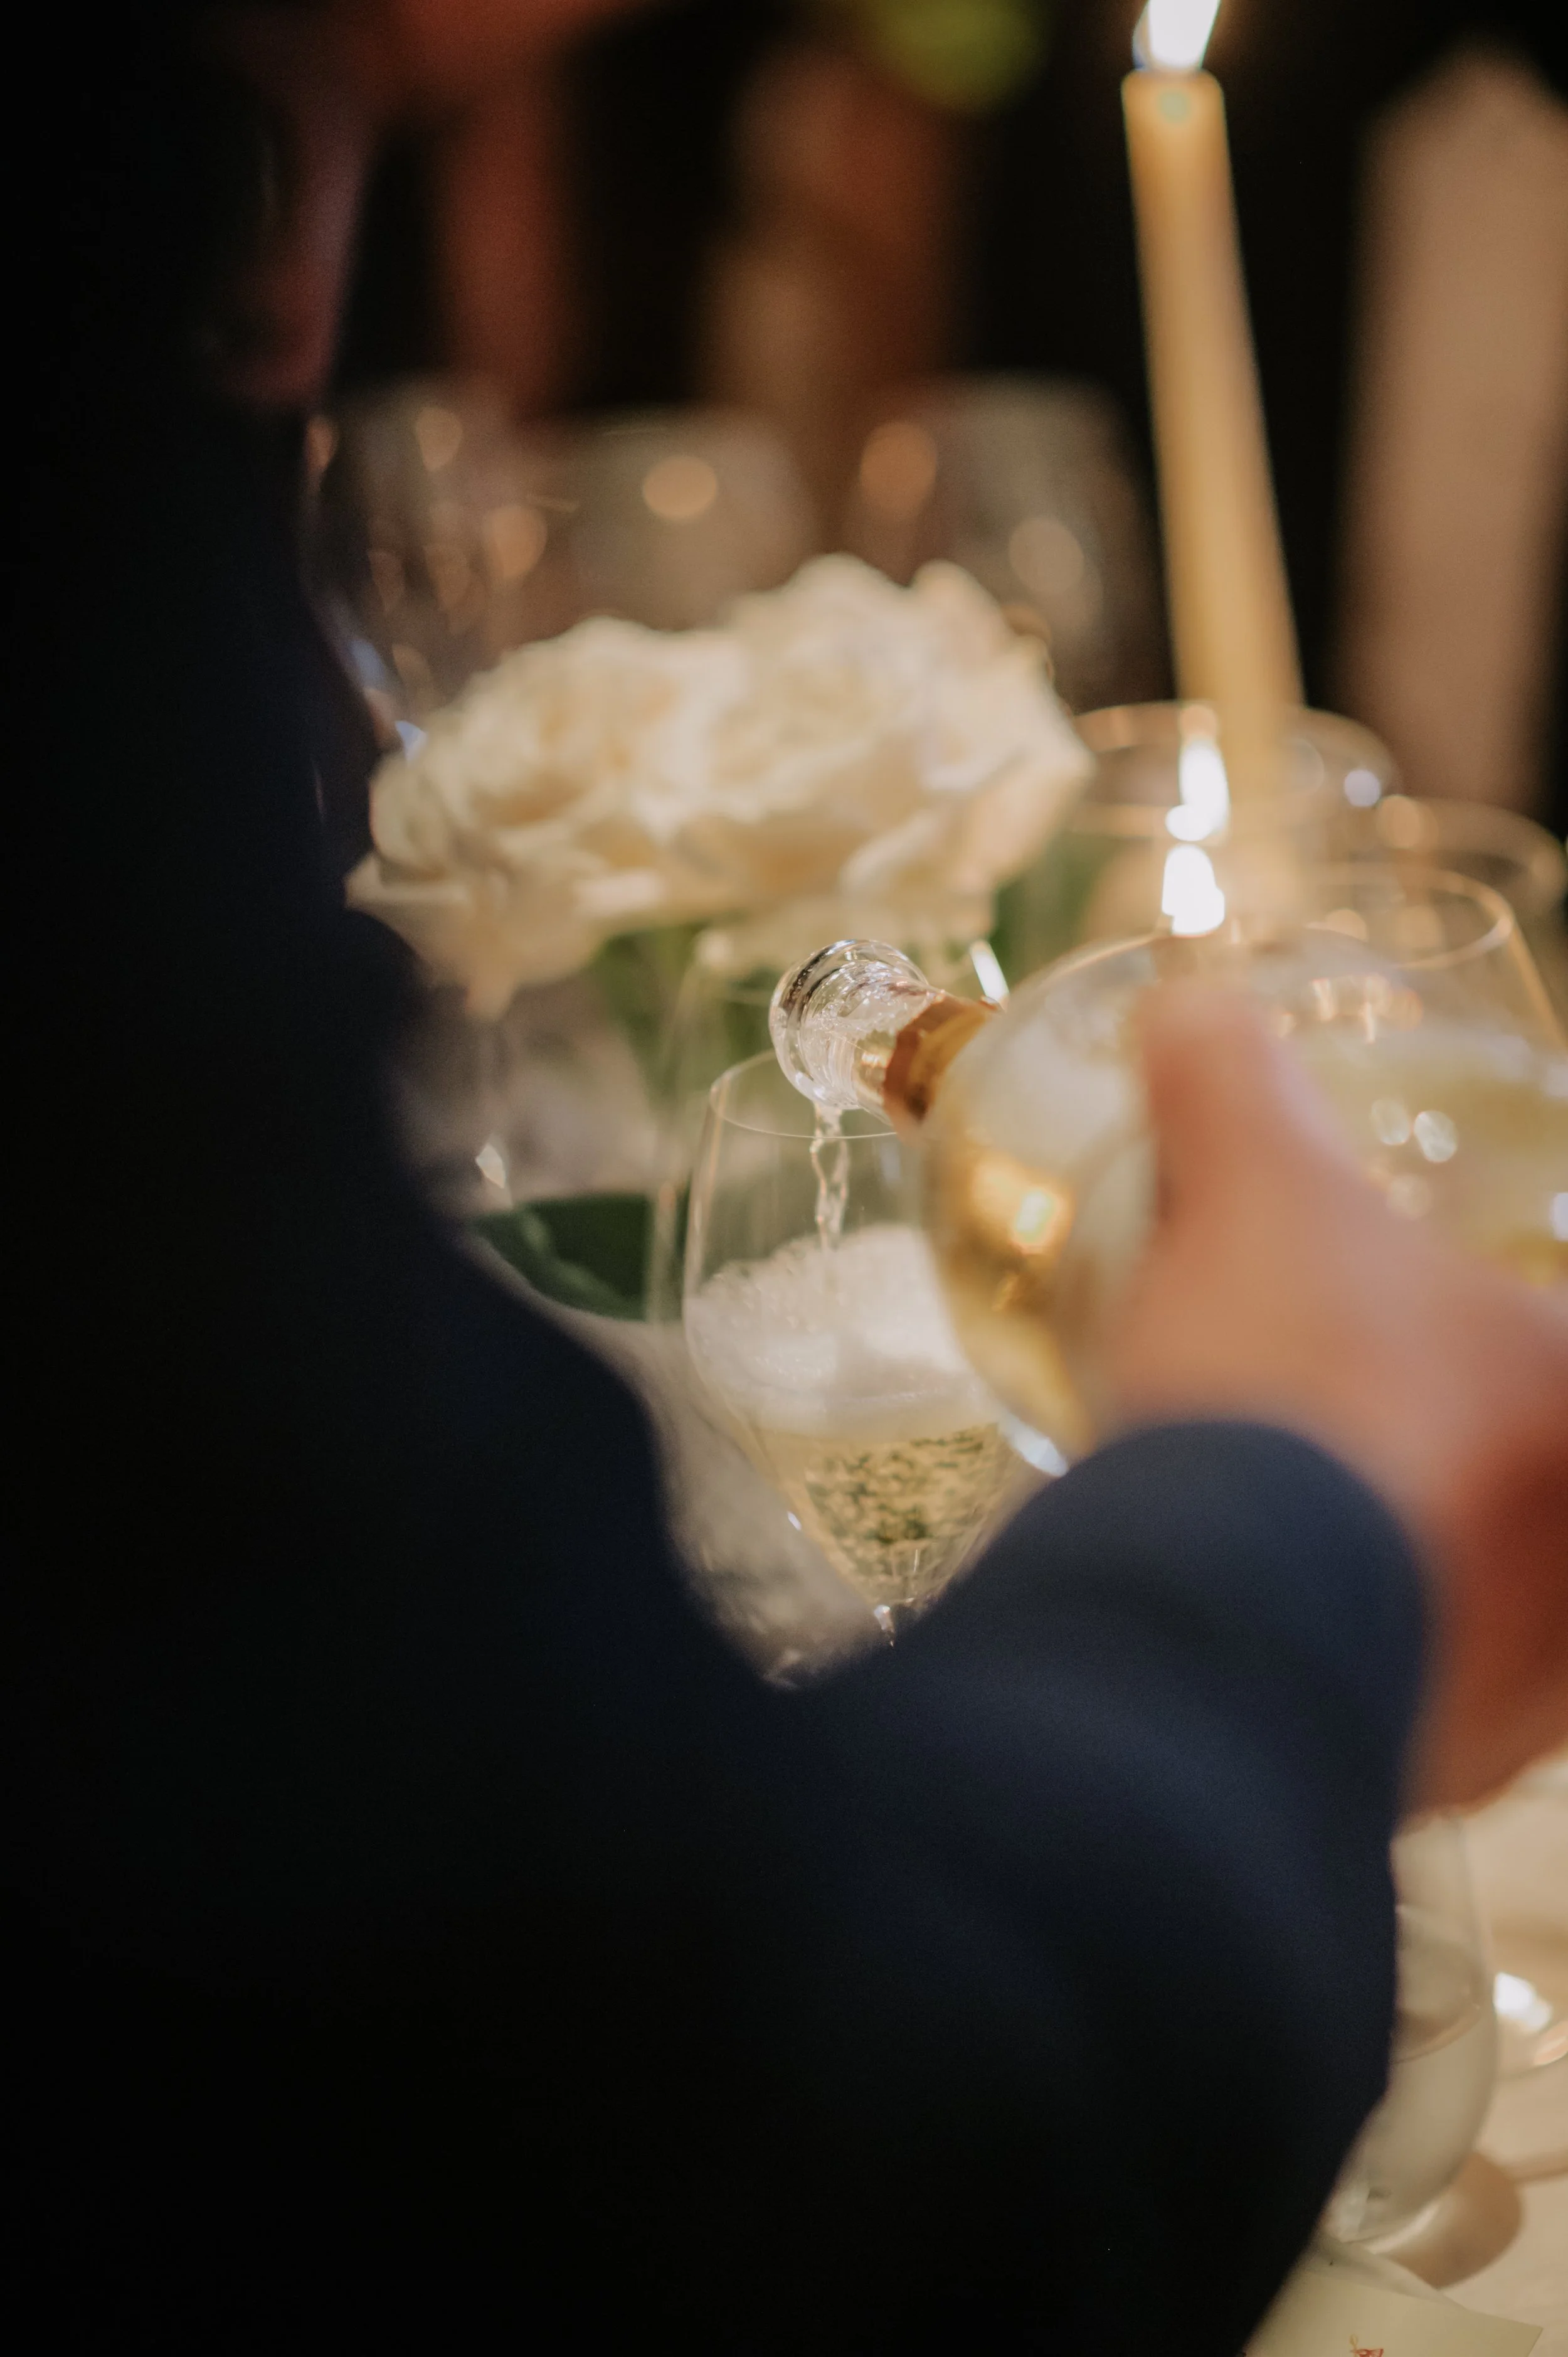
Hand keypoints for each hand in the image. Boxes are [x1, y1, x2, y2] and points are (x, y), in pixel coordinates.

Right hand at [1107, 984, 1567, 1807]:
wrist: (1201, 1621)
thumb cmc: (1281, 1384)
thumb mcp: (1249, 1189)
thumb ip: (1230, 1081)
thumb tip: (1186, 1008)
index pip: (1552, 1360)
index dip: (1516, 1348)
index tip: (1454, 1334)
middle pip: (1540, 1486)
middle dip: (1483, 1449)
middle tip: (1379, 1413)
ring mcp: (1535, 1683)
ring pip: (1514, 1608)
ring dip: (1440, 1566)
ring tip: (1333, 1523)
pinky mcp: (1453, 1771)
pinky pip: (1441, 1707)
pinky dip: (1385, 1669)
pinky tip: (1299, 1622)